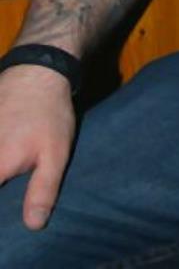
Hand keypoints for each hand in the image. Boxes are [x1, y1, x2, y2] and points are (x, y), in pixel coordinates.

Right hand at [0, 64, 75, 229]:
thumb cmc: (49, 114)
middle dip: (1, 179)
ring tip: (10, 168)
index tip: (8, 202)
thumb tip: (33, 226)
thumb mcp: (55, 155)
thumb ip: (43, 191)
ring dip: (0, 169)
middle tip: (12, 175)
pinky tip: (6, 147)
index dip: (0, 211)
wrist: (38, 71)